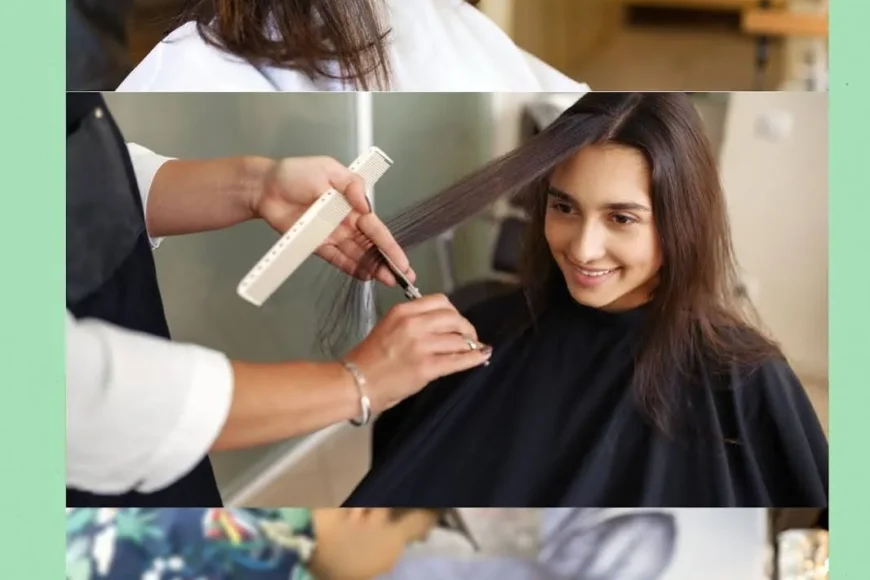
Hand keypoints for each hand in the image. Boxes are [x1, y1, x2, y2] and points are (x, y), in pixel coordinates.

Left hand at [253, 156, 415, 286]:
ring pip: (356, 255)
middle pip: (370, 245)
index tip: (401, 260)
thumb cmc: (294, 173)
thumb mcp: (328, 169)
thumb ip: (352, 185)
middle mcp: (345, 221)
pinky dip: (350, 267)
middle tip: (403, 277)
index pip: (375, 227)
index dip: (389, 244)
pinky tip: (364, 277)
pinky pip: (336, 259)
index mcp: (352, 203)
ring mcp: (331, 234)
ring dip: (372, 268)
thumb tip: (366, 205)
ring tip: (387, 281)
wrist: (264, 187)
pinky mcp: (316, 244)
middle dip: (387, 261)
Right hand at [342, 294, 492, 411]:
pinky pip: (459, 359)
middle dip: (466, 328)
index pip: (441, 302)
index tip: (456, 323)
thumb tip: (443, 328)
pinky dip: (474, 358)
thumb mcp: (388, 328)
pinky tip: (482, 357)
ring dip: (470, 345)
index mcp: (402, 312)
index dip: (454, 313)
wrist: (354, 383)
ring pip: (459, 339)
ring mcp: (421, 346)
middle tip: (469, 337)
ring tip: (473, 350)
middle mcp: (413, 324)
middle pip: (454, 318)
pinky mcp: (427, 367)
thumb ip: (414, 323)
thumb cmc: (368, 360)